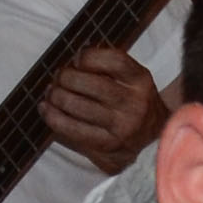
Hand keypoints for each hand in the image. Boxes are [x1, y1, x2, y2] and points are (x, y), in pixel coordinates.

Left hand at [38, 43, 167, 174]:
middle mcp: (135, 104)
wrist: (155, 140)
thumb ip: (108, 67)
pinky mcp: (108, 146)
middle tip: (59, 77)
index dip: (88, 56)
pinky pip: (74, 130)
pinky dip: (54, 118)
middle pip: (92, 84)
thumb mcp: (132, 80)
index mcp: (141, 81)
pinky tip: (46, 109)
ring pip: (79, 106)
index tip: (76, 60)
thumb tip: (73, 61)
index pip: (114, 60)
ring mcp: (122, 127)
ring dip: (57, 96)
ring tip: (51, 93)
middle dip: (67, 77)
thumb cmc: (134, 103)